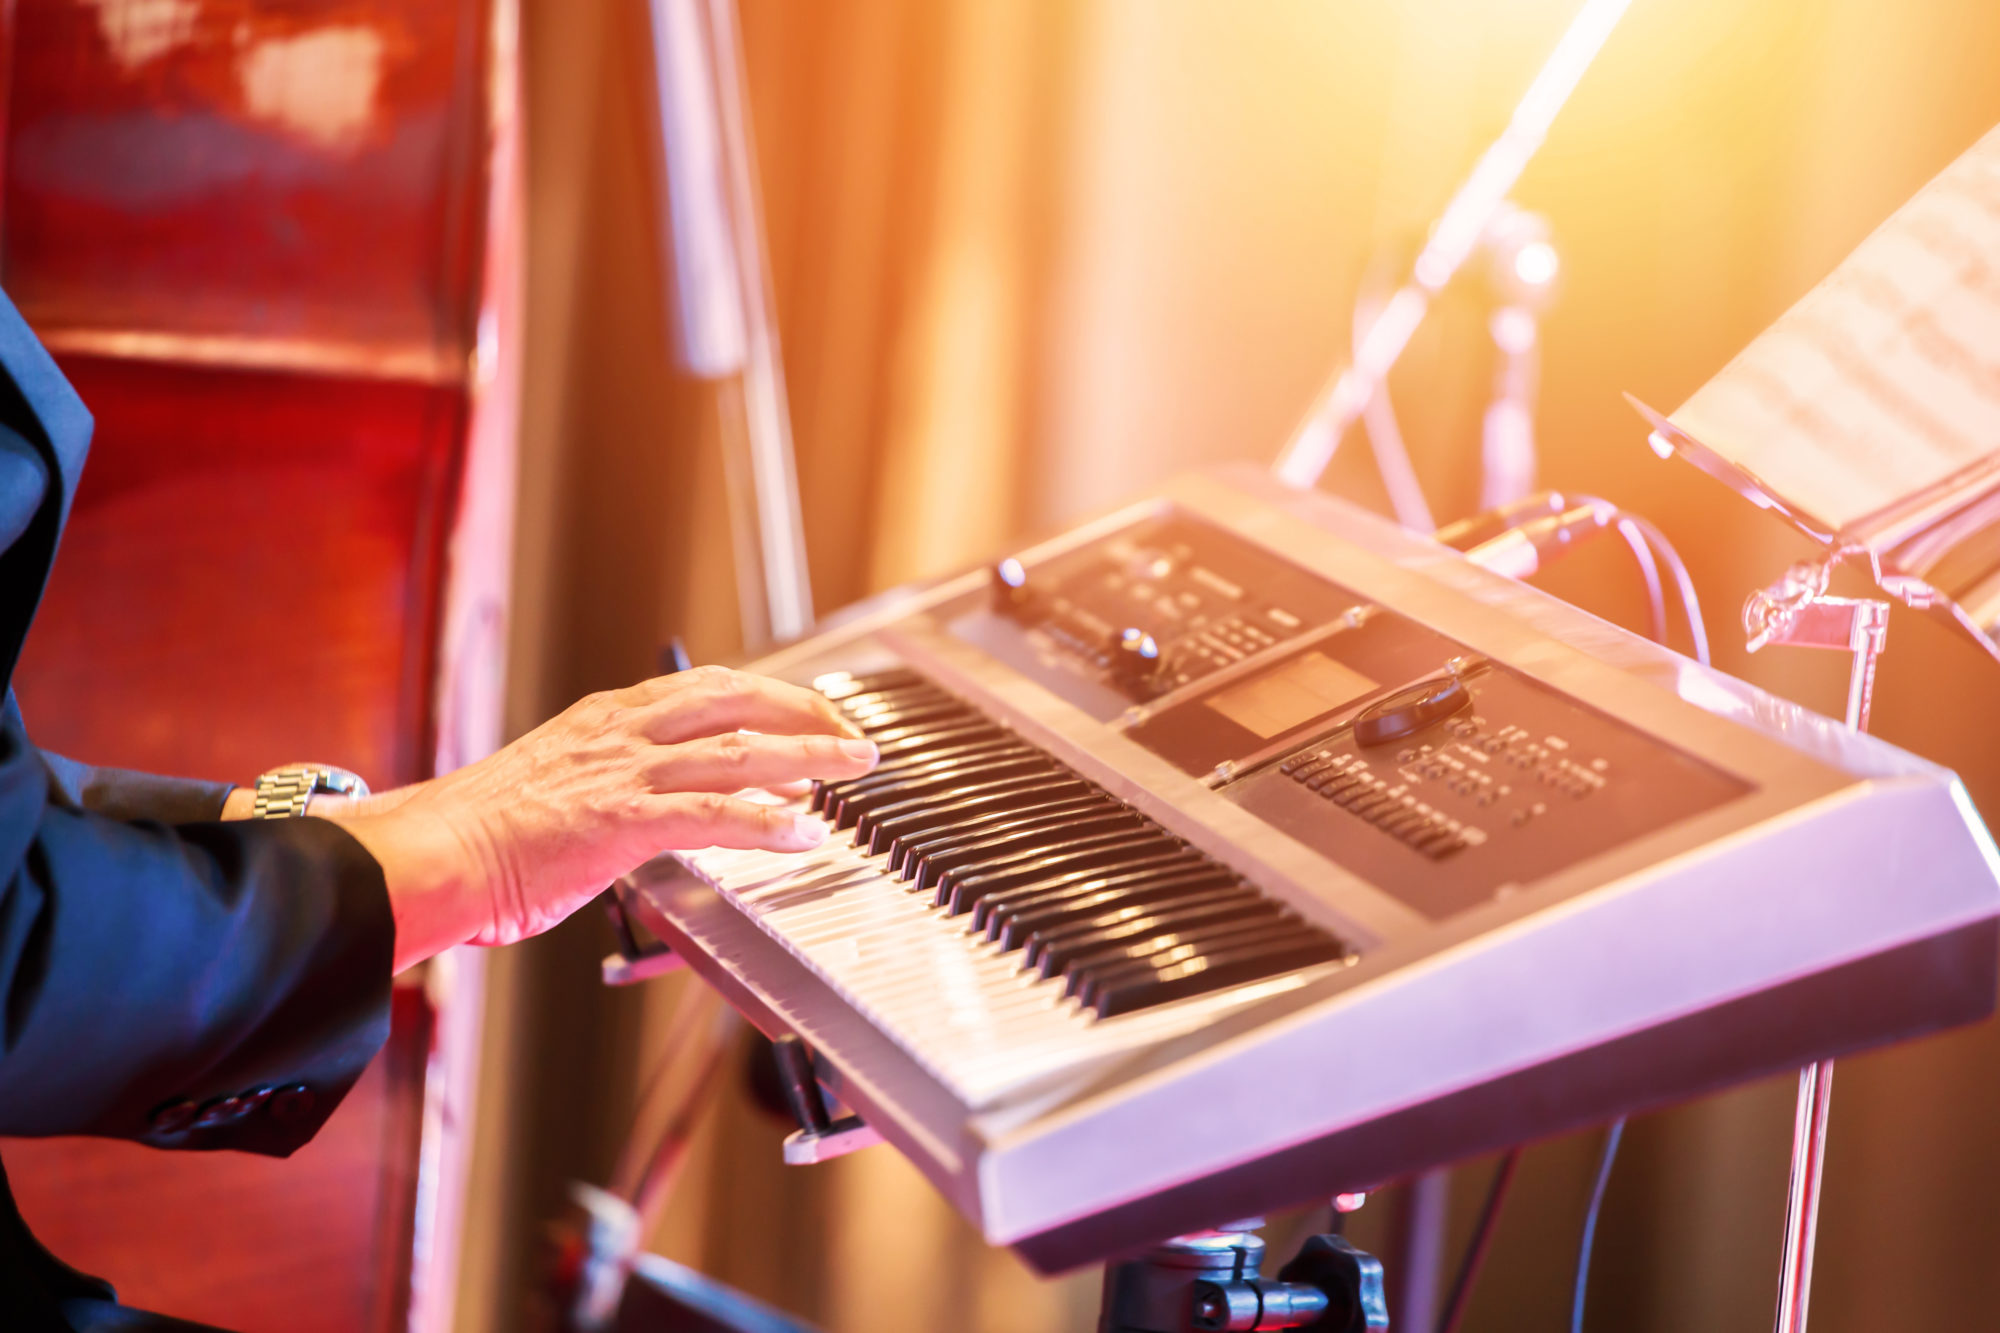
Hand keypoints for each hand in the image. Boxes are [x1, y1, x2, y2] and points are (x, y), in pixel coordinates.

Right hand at [304, 667, 876, 970]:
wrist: (428, 856)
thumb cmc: (476, 839)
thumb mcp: (553, 789)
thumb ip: (610, 789)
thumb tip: (649, 814)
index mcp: (606, 719)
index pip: (708, 690)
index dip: (770, 697)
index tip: (809, 713)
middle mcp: (621, 732)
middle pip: (739, 702)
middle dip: (808, 714)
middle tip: (855, 738)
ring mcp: (623, 773)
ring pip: (740, 752)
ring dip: (810, 758)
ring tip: (855, 770)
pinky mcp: (621, 822)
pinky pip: (714, 815)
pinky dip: (768, 823)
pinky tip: (804, 834)